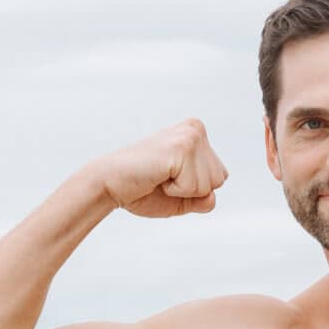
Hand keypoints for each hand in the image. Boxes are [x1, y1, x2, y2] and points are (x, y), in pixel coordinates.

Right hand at [87, 118, 228, 218]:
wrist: (109, 183)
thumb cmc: (141, 189)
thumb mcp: (181, 197)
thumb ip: (203, 198)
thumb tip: (212, 197)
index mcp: (196, 135)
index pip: (219, 177)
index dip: (193, 190)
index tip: (167, 178)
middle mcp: (196, 129)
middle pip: (218, 180)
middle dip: (191, 190)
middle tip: (162, 178)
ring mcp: (190, 136)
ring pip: (209, 185)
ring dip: (182, 191)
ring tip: (159, 176)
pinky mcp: (182, 147)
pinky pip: (194, 187)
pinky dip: (175, 191)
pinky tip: (157, 176)